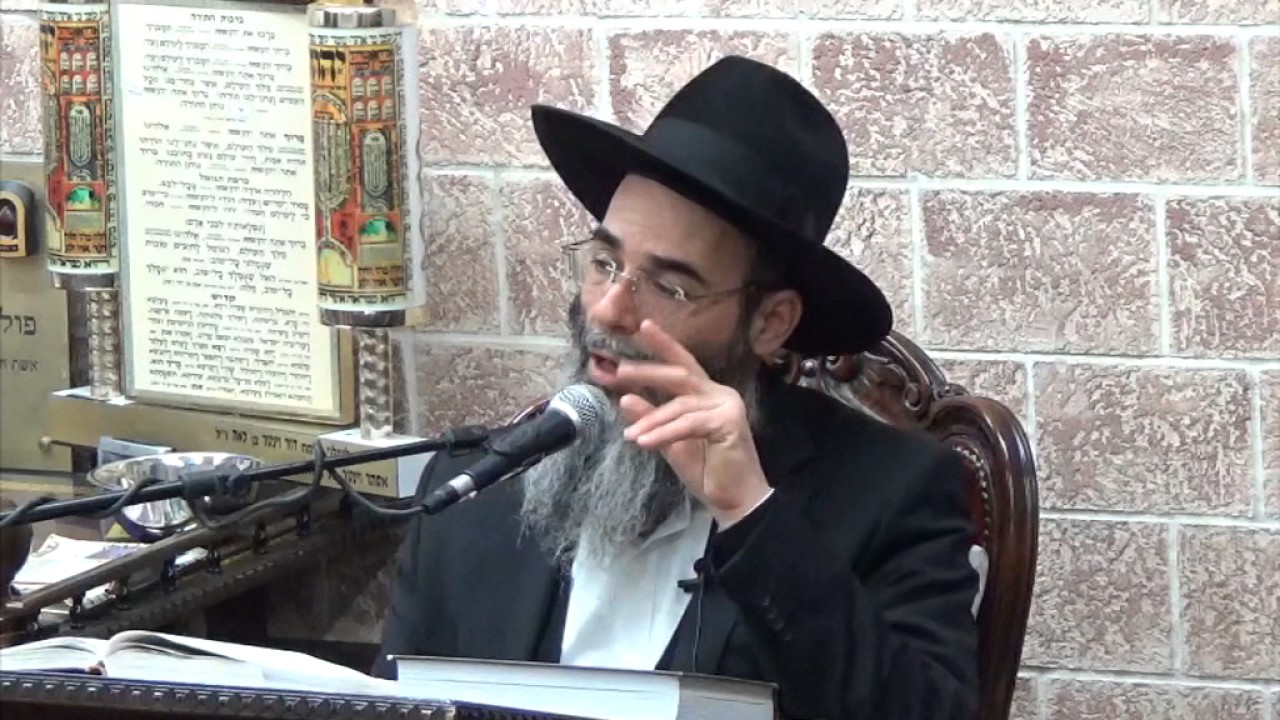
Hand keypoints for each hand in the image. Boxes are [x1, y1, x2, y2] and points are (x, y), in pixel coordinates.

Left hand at [614, 319, 771, 526]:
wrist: (734, 500)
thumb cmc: (706, 471)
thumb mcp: (669, 442)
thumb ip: (651, 418)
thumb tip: (625, 398)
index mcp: (706, 394)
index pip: (682, 363)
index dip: (663, 344)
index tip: (643, 325)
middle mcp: (719, 393)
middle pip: (679, 374)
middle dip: (647, 372)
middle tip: (618, 371)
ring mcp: (727, 405)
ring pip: (680, 404)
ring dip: (651, 419)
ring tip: (631, 435)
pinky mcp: (729, 421)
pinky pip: (688, 423)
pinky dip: (663, 432)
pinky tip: (644, 442)